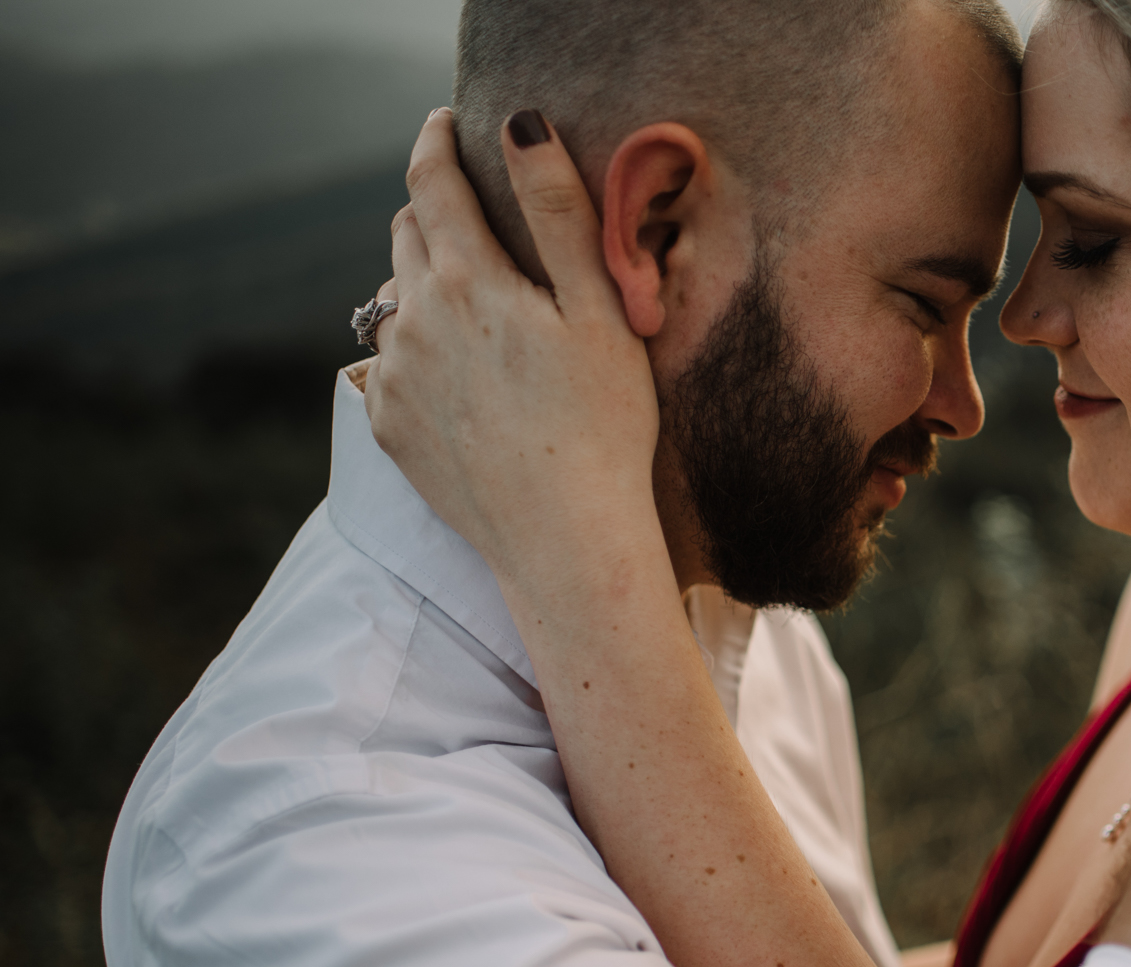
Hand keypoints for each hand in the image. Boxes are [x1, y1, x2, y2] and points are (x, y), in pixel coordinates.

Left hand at [364, 109, 661, 601]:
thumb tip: (521, 125)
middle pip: (406, 233)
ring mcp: (395, 375)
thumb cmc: (603, 427)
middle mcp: (415, 319)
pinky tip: (469, 380)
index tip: (446, 123)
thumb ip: (559, 213)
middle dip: (434, 213)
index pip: (431, 180)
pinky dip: (421, 352)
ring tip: (482, 315)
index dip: (436, 140)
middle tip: (479, 224)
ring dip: (427, 286)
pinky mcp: (388, 424)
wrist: (565, 541)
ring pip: (395, 300)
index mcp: (468, 280)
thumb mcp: (600, 312)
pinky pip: (392, 363)